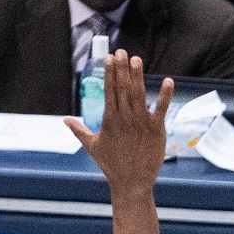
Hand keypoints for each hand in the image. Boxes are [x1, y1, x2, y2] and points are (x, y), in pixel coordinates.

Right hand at [66, 51, 173, 192]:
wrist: (132, 182)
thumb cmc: (111, 164)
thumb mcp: (92, 146)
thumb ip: (79, 130)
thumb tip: (65, 120)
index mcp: (110, 120)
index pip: (109, 91)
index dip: (110, 73)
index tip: (110, 57)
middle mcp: (125, 118)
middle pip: (123, 88)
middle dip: (122, 69)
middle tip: (122, 51)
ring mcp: (141, 123)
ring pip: (139, 94)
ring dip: (138, 76)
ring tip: (136, 59)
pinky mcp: (156, 129)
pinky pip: (161, 109)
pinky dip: (165, 96)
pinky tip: (168, 81)